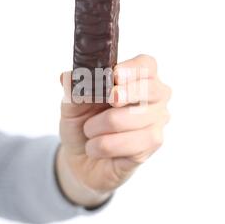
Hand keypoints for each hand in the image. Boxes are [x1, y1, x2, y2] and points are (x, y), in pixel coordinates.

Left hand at [57, 54, 171, 207]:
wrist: (81, 158)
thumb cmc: (83, 123)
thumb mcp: (72, 104)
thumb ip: (73, 89)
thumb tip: (68, 77)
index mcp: (137, 78)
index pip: (146, 65)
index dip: (132, 69)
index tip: (114, 75)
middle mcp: (154, 97)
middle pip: (150, 89)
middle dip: (125, 94)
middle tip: (109, 99)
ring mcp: (157, 121)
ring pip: (133, 119)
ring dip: (100, 126)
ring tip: (89, 131)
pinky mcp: (152, 145)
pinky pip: (130, 144)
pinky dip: (104, 146)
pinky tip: (96, 147)